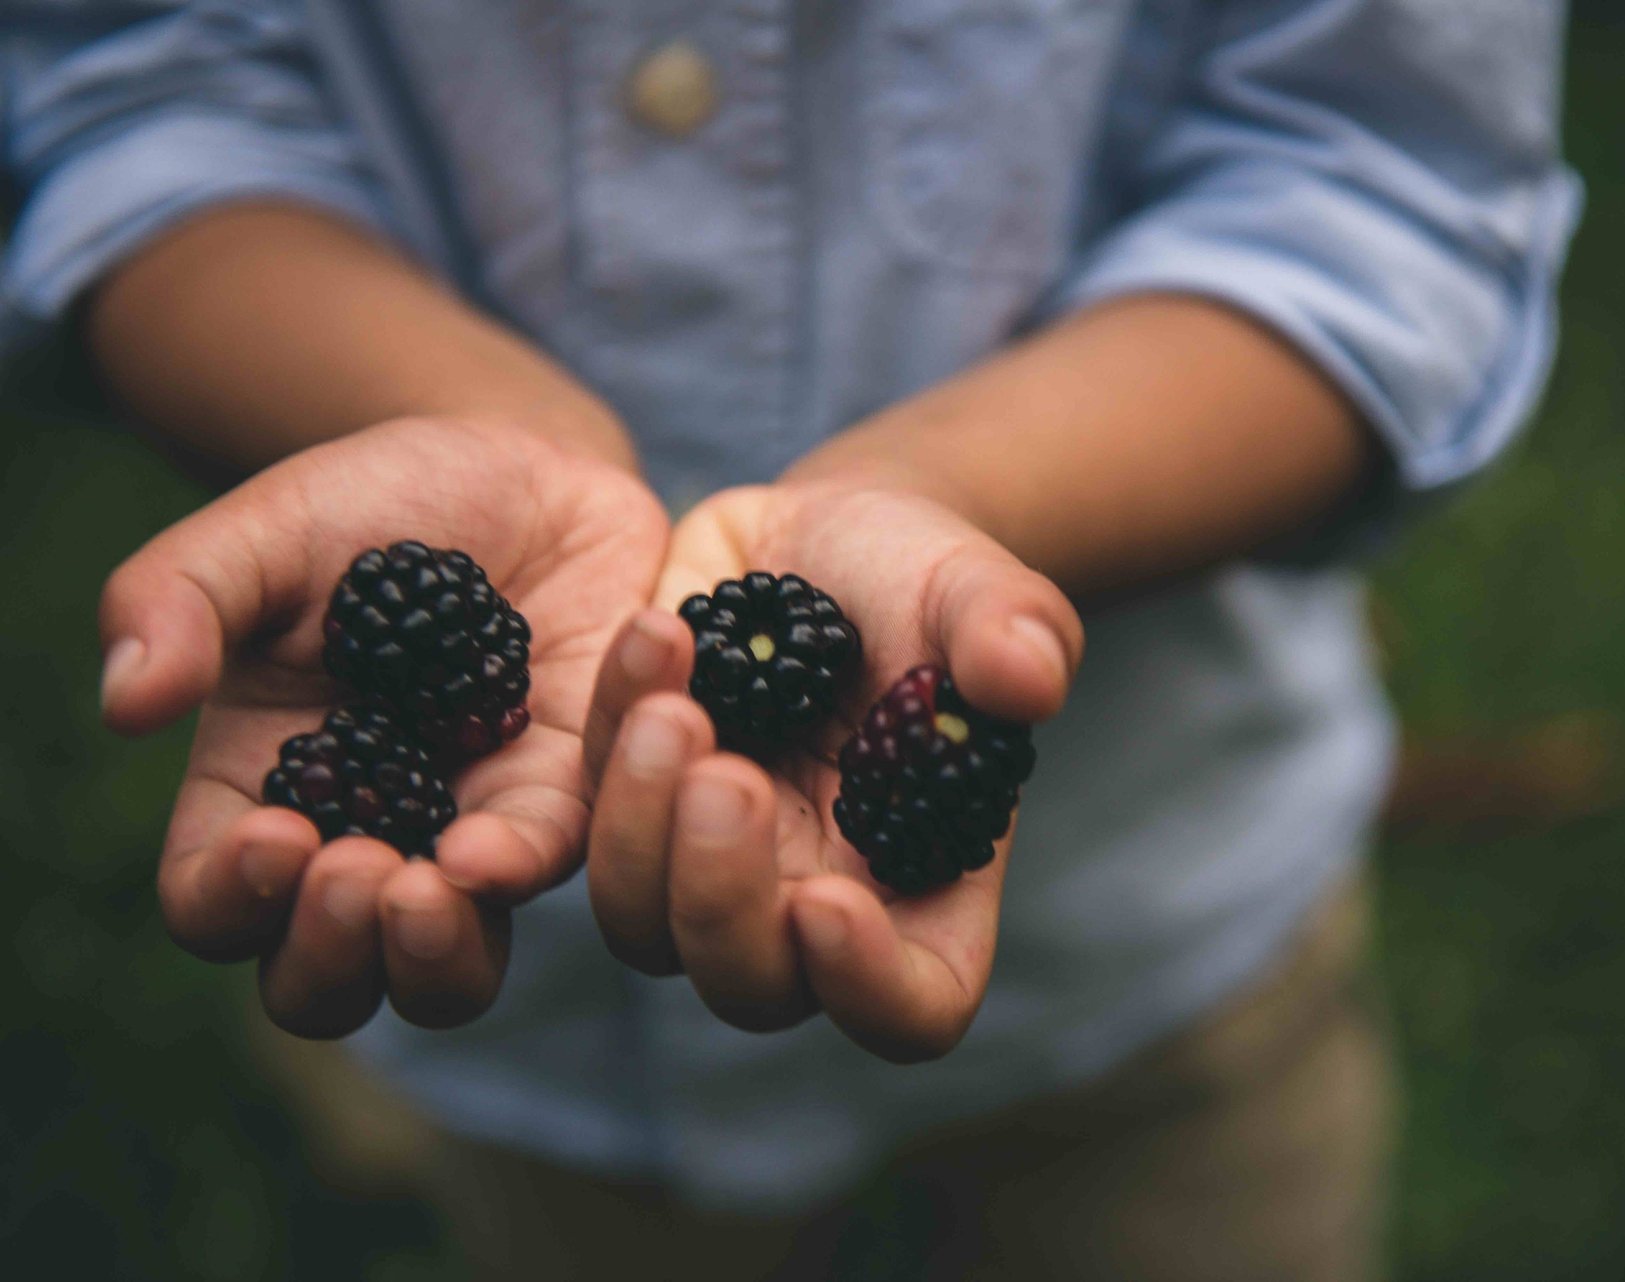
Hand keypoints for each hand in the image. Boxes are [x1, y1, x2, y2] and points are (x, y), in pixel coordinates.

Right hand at [100, 418, 666, 1035]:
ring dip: (449, 949)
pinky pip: (584, 848)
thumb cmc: (374, 507)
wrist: (521, 471)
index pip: (217, 908)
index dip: (233, 901)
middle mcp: (363, 838)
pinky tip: (579, 733)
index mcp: (258, 790)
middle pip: (331, 985)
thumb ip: (181, 598)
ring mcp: (470, 834)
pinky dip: (581, 809)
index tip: (277, 833)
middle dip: (340, 957)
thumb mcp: (267, 531)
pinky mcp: (572, 801)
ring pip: (454, 971)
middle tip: (365, 869)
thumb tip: (124, 700)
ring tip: (460, 869)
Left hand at [582, 481, 1081, 1060]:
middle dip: (721, 895)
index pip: (911, 1008)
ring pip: (642, 924)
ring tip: (673, 702)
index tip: (826, 902)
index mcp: (924, 889)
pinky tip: (656, 632)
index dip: (866, 987)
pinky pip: (585, 812)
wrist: (826, 536)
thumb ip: (1013, 631)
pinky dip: (609, 732)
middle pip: (751, 984)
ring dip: (639, 827)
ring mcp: (709, 867)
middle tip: (725, 776)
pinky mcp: (630, 806)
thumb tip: (1027, 679)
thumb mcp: (978, 588)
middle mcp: (812, 903)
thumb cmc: (924, 582)